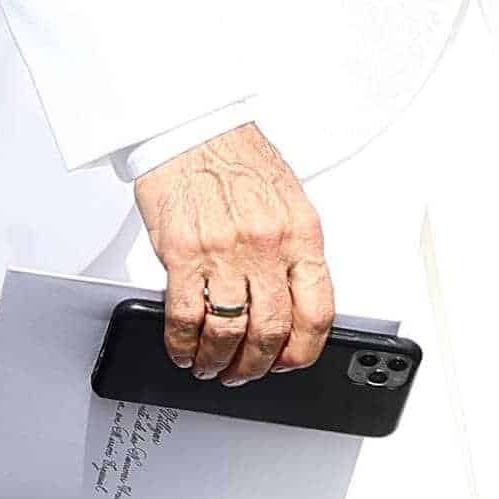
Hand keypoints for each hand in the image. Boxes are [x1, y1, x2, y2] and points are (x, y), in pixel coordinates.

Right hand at [128, 122, 333, 386]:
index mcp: (300, 232)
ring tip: (211, 365)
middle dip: (257, 365)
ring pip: (229, 332)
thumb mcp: (286, 198)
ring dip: (218, 360)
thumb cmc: (236, 157)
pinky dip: (184, 344)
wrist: (191, 127)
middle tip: (245, 371)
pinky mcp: (182, 251)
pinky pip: (186, 317)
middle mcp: (266, 244)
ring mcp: (223, 249)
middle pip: (271, 331)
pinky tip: (184, 349)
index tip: (289, 362)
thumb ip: (293, 249)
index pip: (316, 312)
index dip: (303, 351)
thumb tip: (293, 302)